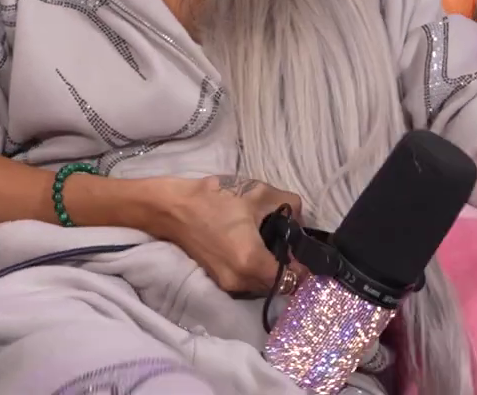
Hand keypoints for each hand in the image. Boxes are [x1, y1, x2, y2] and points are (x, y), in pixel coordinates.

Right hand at [150, 175, 306, 295]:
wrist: (170, 208)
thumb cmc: (212, 198)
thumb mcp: (257, 192)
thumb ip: (290, 205)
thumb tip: (299, 220)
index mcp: (252, 262)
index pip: (294, 281)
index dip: (306, 267)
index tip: (305, 250)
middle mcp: (241, 281)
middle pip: (280, 284)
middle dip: (288, 267)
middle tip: (288, 242)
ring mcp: (228, 284)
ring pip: (264, 284)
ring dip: (271, 269)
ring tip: (268, 243)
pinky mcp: (219, 280)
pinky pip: (249, 281)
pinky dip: (255, 269)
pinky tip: (250, 246)